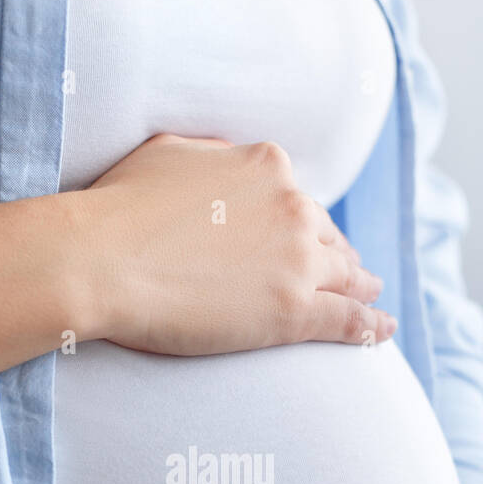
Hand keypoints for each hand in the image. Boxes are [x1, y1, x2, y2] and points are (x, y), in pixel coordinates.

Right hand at [78, 133, 396, 354]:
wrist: (100, 261)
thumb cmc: (117, 208)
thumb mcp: (167, 151)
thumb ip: (212, 154)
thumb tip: (231, 159)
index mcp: (266, 167)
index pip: (298, 197)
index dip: (302, 221)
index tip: (305, 236)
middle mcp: (292, 207)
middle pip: (328, 235)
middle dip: (338, 253)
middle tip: (348, 271)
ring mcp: (298, 261)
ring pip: (348, 276)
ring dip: (362, 287)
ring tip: (371, 298)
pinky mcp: (294, 312)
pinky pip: (349, 320)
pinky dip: (370, 326)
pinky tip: (382, 332)